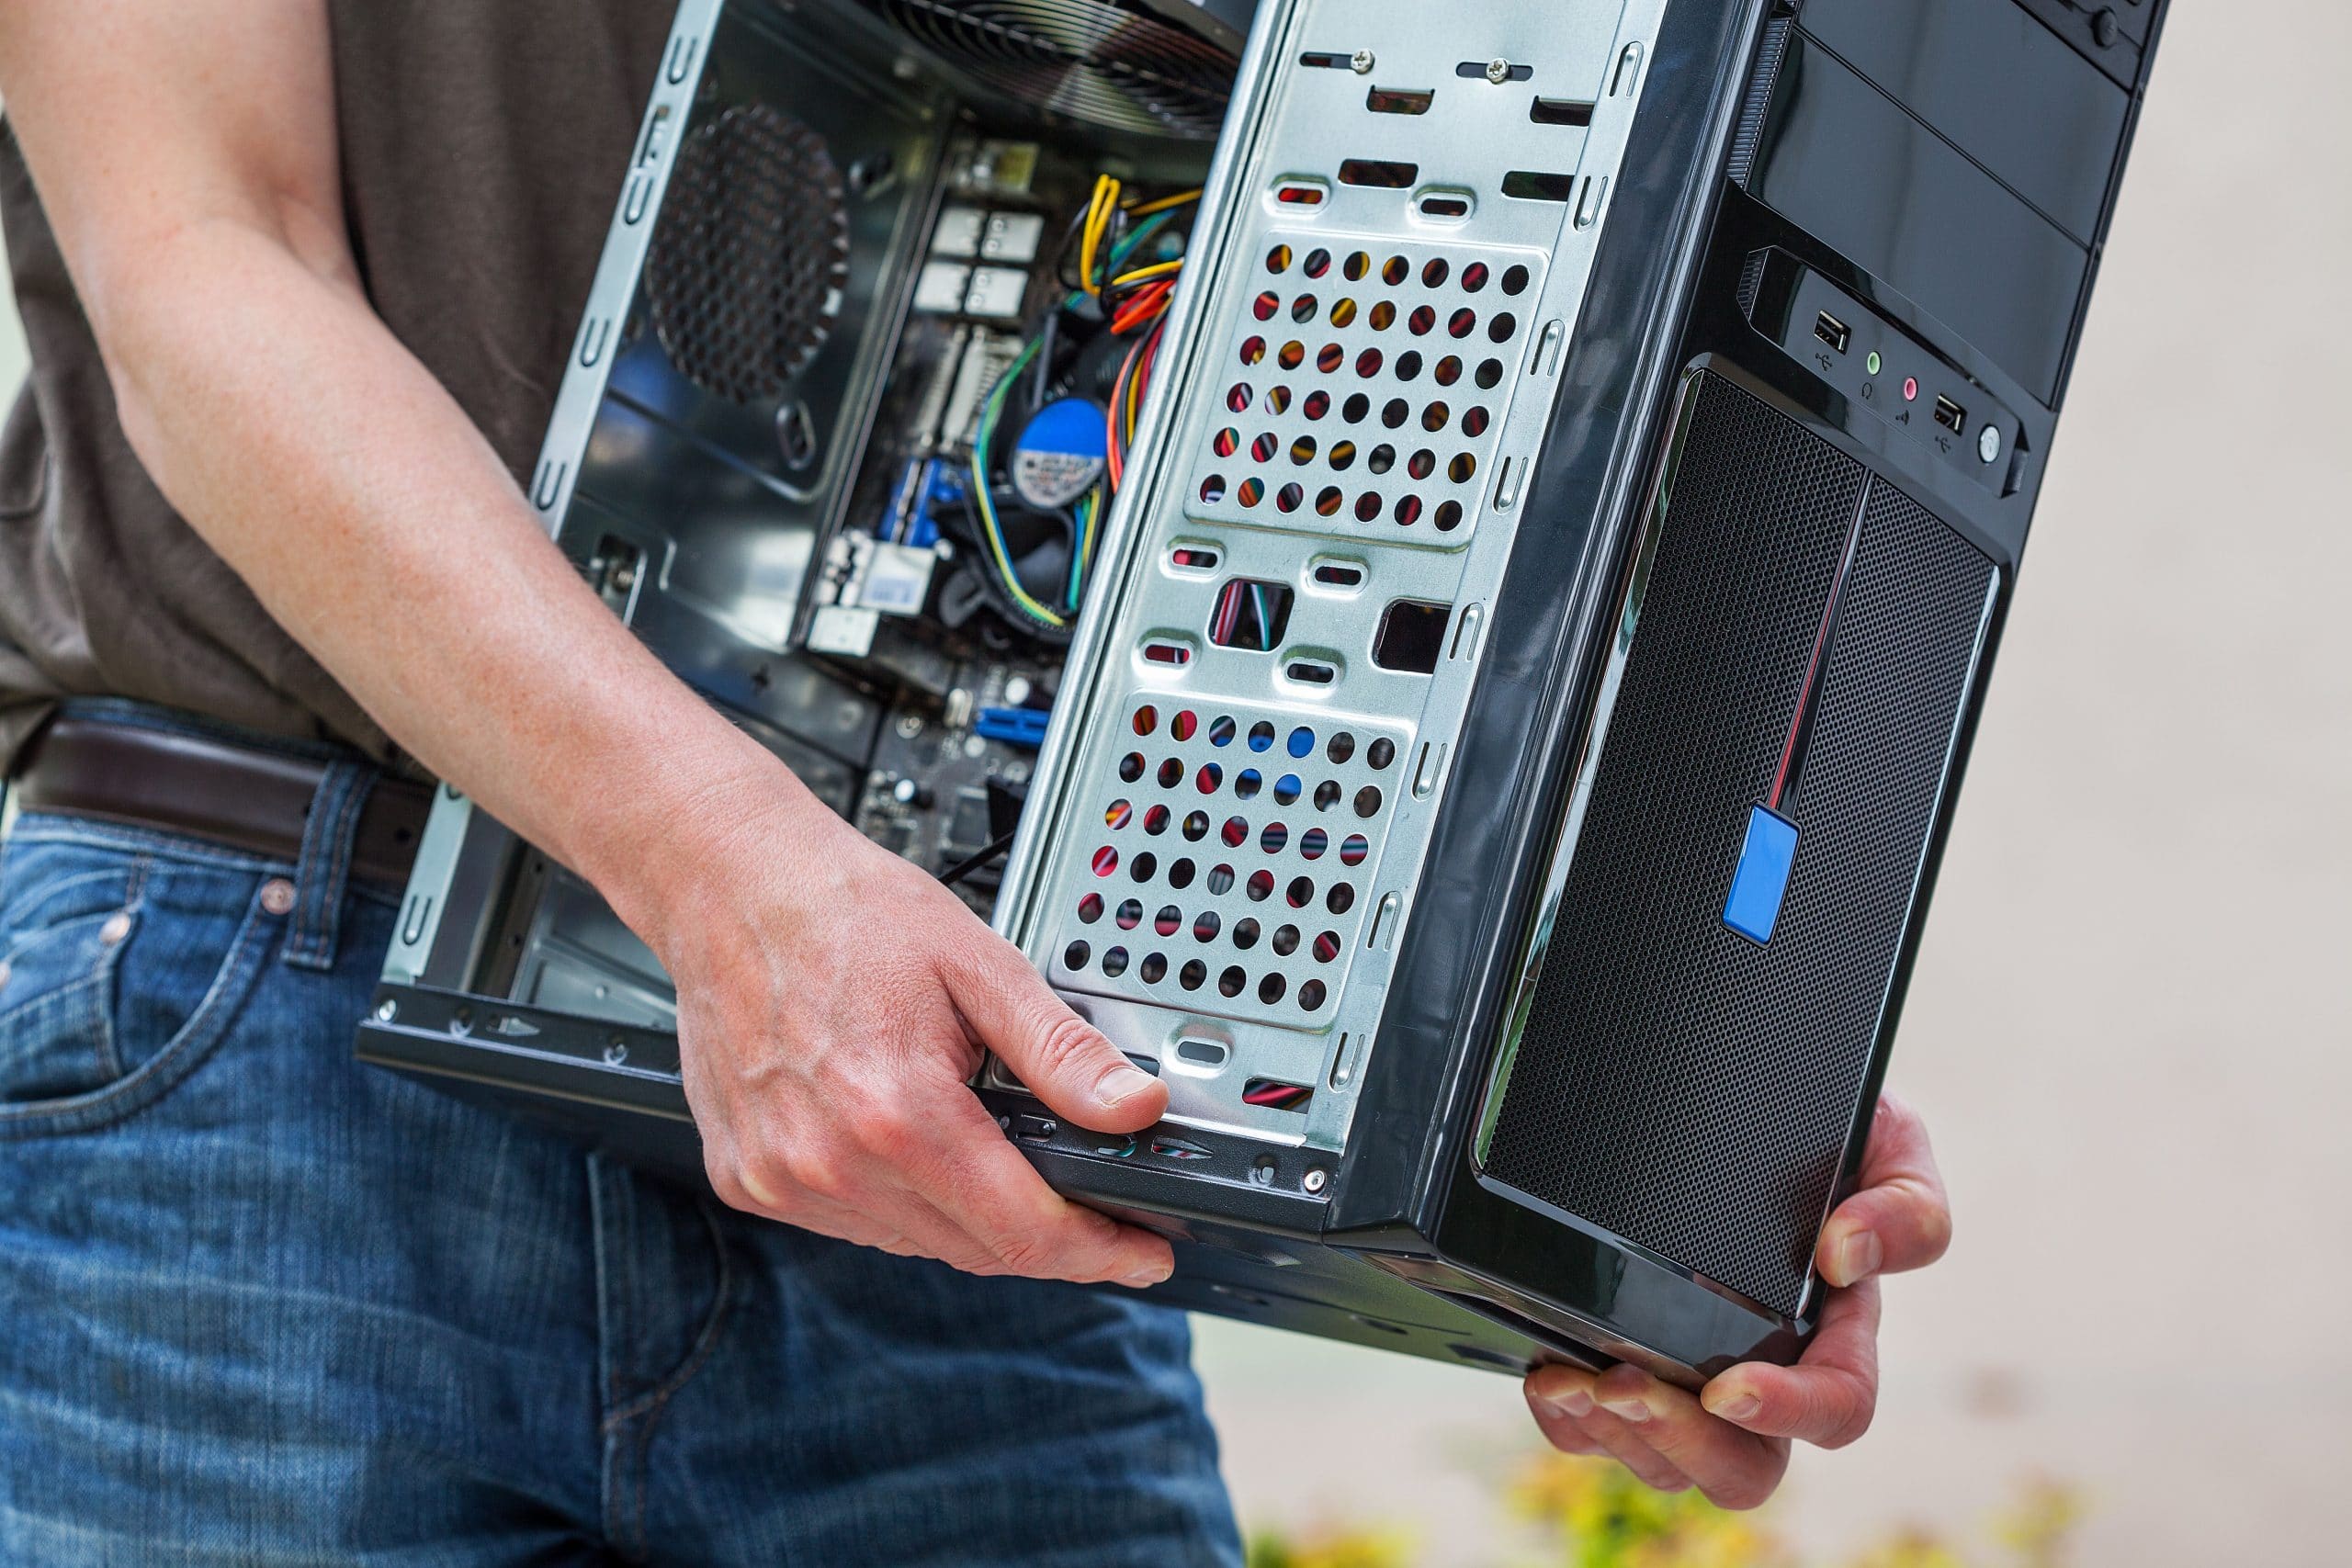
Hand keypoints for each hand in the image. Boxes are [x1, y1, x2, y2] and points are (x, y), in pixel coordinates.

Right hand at [647, 779, 1175, 1287]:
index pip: (1022, 1231)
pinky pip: (857, 1224)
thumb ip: (1062, 1051)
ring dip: (974, 1222)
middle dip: (1050, 1240)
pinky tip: (916, 1148)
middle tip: (1097, 1212)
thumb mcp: (981, 964)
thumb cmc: (848, 913)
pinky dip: (905, 1204)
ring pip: (918, 1244)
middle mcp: (830, 1162)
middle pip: (976, 1251)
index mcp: (897, 1112)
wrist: (733, 888)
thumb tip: (1135, 1109)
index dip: (1098, 1252)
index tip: (1142, 1254)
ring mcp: (783, 1179)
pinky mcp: (749, 1182)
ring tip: (999, 1159)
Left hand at [1521, 1093, 1950, 1507]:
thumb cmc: (1821, 1127)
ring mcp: (1692, 1378)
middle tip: (1624, 1386)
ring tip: (1569, 1380)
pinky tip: (1548, 1376)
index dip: (1786, 1412)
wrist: (1736, 1082)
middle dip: (1681, 1442)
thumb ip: (1904, 1202)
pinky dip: (1568, 1421)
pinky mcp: (1623, 1366)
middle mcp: (1765, 1371)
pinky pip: (1596, 1433)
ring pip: (1665, 1463)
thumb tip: (1847, 1255)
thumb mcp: (1887, 1142)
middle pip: (1744, 1468)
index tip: (1726, 1388)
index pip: (1835, 1407)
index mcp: (1834, 1332)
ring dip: (1613, 1433)